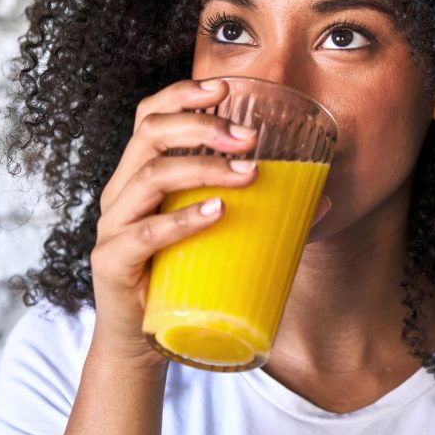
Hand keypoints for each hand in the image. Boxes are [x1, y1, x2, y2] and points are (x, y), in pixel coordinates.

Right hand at [89, 78, 268, 367]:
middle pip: (149, 135)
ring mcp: (112, 226)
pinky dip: (180, 220)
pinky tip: (214, 214)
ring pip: (149, 176)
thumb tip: (322, 198)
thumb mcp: (214, 237)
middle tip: (249, 138)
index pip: (149, 116)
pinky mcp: (112, 263)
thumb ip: (258, 214)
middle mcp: (120, 192)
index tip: (224, 88)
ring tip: (246, 174)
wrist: (141, 345)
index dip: (182, 95)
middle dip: (201, 126)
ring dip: (202, 168)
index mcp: (139, 175)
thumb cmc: (178, 280)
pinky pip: (141, 234)